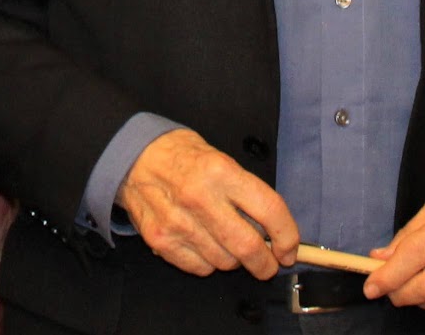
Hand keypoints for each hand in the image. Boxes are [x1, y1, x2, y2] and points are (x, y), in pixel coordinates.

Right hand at [117, 128, 299, 279]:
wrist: (133, 157)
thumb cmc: (183, 156)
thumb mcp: (220, 159)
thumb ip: (246, 193)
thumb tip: (273, 231)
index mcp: (221, 171)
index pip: (269, 209)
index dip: (288, 235)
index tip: (290, 248)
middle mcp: (200, 197)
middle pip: (248, 246)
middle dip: (265, 263)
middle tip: (268, 263)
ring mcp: (178, 222)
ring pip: (224, 262)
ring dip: (234, 260)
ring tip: (228, 243)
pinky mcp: (161, 240)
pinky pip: (200, 267)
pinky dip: (209, 263)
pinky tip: (205, 244)